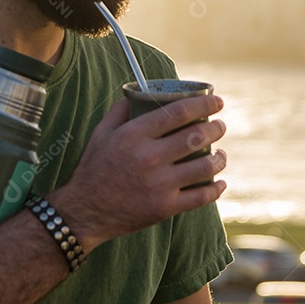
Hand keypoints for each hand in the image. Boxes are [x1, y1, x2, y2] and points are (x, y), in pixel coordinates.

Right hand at [50, 95, 227, 251]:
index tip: (218, 102)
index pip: (178, 112)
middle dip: (216, 128)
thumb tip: (138, 92)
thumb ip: (119, 111)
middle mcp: (149, 157)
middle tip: (221, 126)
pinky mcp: (165, 207)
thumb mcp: (100, 133)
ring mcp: (159, 184)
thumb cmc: (93, 169)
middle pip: (196, 137)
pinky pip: (201, 196)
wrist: (83, 211)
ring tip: (221, 154)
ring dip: (219, 158)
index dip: (204, 105)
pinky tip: (219, 182)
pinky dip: (216, 188)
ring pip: (204, 166)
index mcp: (135, 134)